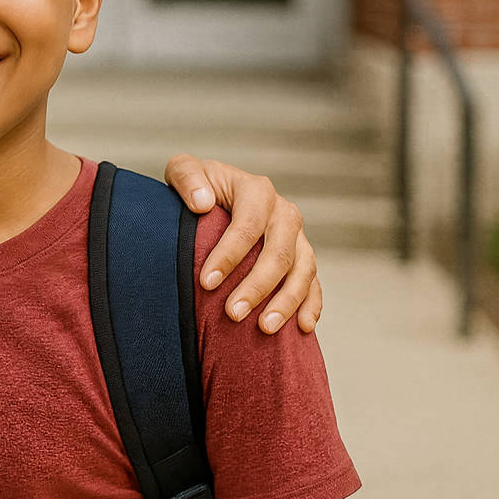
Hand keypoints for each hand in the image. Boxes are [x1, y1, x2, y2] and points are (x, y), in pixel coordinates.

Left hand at [163, 155, 320, 334]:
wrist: (214, 193)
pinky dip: (312, 305)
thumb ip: (187, 177)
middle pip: (279, 253)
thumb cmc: (197, 187)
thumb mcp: (184, 171)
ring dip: (286, 302)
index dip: (229, 255)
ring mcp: (297, 236)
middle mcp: (283, 212)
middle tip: (232, 313)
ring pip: (303, 270)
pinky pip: (314, 283)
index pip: (248, 225)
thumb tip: (202, 203)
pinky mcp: (302, 257)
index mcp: (257, 190)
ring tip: (265, 328)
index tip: (206, 282)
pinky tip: (302, 327)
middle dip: (257, 286)